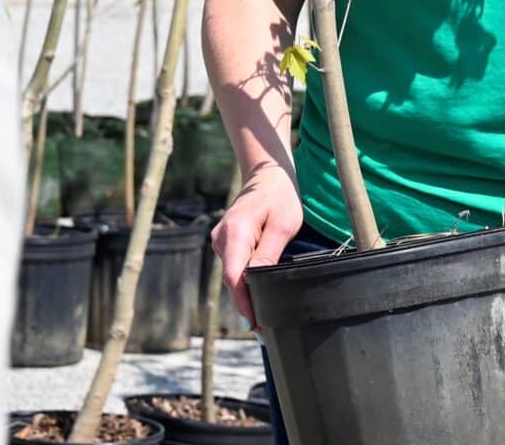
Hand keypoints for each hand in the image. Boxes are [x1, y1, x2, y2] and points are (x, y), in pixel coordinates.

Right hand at [211, 165, 303, 328]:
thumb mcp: (283, 225)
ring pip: (232, 275)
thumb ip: (268, 254)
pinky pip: (233, 267)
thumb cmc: (280, 197)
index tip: (256, 323)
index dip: (244, 303)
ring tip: (263, 316)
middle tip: (264, 328)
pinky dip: (244, 281)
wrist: (268, 176)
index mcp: (236, 232)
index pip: (234, 277)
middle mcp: (222, 238)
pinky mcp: (225, 242)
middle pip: (231, 280)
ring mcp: (221, 240)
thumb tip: (256, 283)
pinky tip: (257, 293)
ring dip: (245, 293)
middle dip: (246, 303)